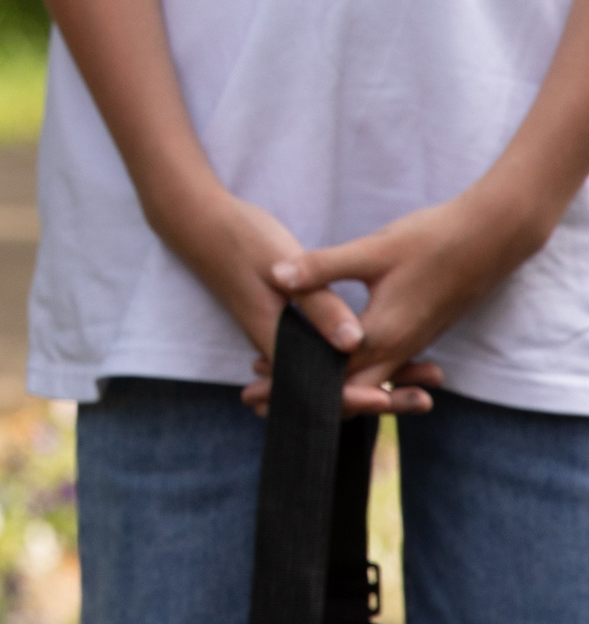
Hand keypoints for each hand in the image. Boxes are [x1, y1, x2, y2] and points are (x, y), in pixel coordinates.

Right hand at [151, 180, 428, 415]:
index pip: (314, 384)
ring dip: (373, 380)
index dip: (354, 396)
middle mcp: (277, 345)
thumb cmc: (240, 239)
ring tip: (422, 381)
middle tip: (426, 398)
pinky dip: (355, 364)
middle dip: (378, 396)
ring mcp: (280, 336)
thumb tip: (352, 342)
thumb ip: (316, 303)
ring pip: (329, 374)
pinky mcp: (284, 325)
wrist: (198, 224)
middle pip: (327, 388)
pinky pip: (322, 358)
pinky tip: (388, 357)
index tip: (390, 399)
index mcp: (274, 336)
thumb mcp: (279, 264)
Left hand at [256, 187, 556, 412]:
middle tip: (254, 400)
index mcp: (383, 334)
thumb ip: (323, 268)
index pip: (328, 377)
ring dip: (323, 383)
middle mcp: (398, 348)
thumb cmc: (433, 239)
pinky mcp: (417, 332)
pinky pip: (377, 365)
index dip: (288, 385)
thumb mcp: (373, 250)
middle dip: (301, 395)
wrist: (493, 237)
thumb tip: (276, 276)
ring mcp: (410, 343)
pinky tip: (325, 360)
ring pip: (361, 379)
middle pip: (342, 388)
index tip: (251, 393)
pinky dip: (347, 369)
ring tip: (281, 382)